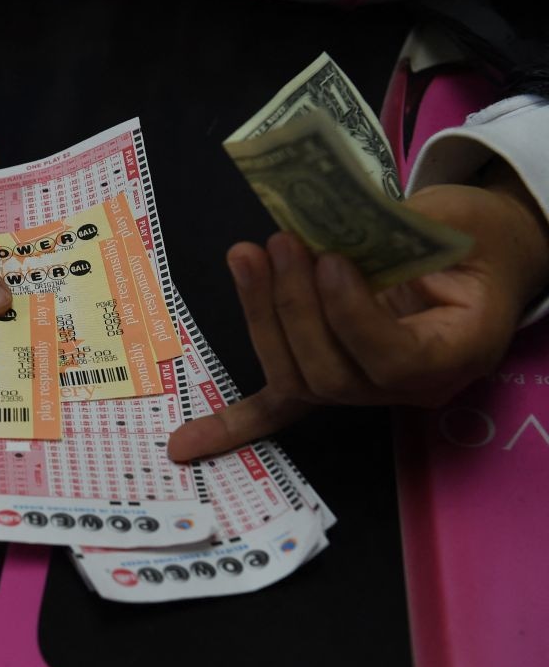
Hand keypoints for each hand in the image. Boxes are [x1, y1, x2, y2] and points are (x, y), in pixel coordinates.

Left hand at [167, 159, 548, 462]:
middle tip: (281, 244)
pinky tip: (185, 445)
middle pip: (330, 374)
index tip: (332, 261)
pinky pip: (278, 409)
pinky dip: (230, 424)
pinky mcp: (327, 379)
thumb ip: (398, 230)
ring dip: (261, 317)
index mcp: (455, 352)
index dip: (351, 315)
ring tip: (247, 255)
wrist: (480, 256)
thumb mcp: (451, 222)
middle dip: (294, 308)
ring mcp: (364, 391)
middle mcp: (407, 388)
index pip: (391, 359)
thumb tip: (321, 221)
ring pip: (296, 378)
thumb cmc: (470, 237)